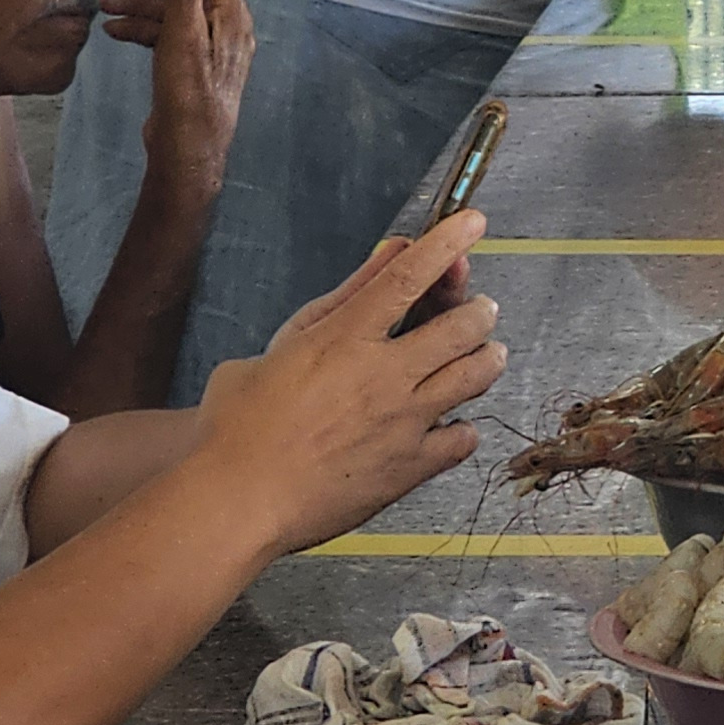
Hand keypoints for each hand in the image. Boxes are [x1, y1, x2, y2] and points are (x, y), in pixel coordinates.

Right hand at [105, 0, 254, 204]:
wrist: (187, 154)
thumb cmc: (189, 100)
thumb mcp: (182, 38)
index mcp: (229, 17)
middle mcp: (225, 29)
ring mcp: (209, 49)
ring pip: (174, 11)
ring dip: (142, 4)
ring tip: (106, 5)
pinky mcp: (191, 67)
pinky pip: (167, 35)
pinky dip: (143, 28)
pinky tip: (116, 31)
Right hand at [193, 209, 502, 548]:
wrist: (237, 502)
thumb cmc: (237, 426)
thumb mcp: (280, 347)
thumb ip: (338, 300)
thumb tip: (385, 257)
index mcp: (345, 338)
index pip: (409, 275)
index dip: (447, 242)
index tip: (474, 222)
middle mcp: (385, 374)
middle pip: (464, 324)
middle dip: (480, 310)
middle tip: (479, 311)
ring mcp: (404, 421)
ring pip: (476, 375)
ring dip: (486, 358)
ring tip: (484, 356)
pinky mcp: (411, 467)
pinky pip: (463, 438)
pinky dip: (462, 427)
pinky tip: (450, 425)